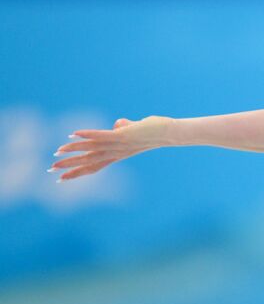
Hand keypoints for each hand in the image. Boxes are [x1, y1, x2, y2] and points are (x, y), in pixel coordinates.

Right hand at [50, 116, 172, 180]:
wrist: (172, 133)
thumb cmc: (155, 132)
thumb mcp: (136, 130)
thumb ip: (125, 128)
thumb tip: (118, 123)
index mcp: (118, 155)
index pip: (95, 166)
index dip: (78, 172)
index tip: (62, 179)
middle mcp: (117, 153)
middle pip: (89, 162)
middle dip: (70, 166)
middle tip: (51, 171)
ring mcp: (119, 145)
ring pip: (92, 150)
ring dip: (73, 151)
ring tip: (57, 153)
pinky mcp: (123, 135)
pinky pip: (102, 136)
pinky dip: (88, 135)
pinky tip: (74, 134)